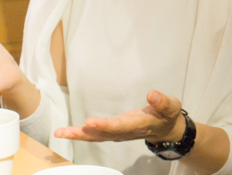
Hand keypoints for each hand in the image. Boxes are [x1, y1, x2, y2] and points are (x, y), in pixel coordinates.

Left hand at [54, 90, 185, 143]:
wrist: (167, 130)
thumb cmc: (168, 115)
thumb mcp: (171, 106)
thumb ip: (163, 102)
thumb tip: (152, 94)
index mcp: (139, 124)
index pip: (120, 126)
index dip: (105, 125)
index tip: (90, 122)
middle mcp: (126, 131)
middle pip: (102, 134)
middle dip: (84, 133)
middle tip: (66, 132)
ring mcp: (119, 132)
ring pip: (96, 136)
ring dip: (78, 135)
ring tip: (60, 133)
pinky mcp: (114, 130)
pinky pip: (96, 134)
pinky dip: (82, 133)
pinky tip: (68, 132)